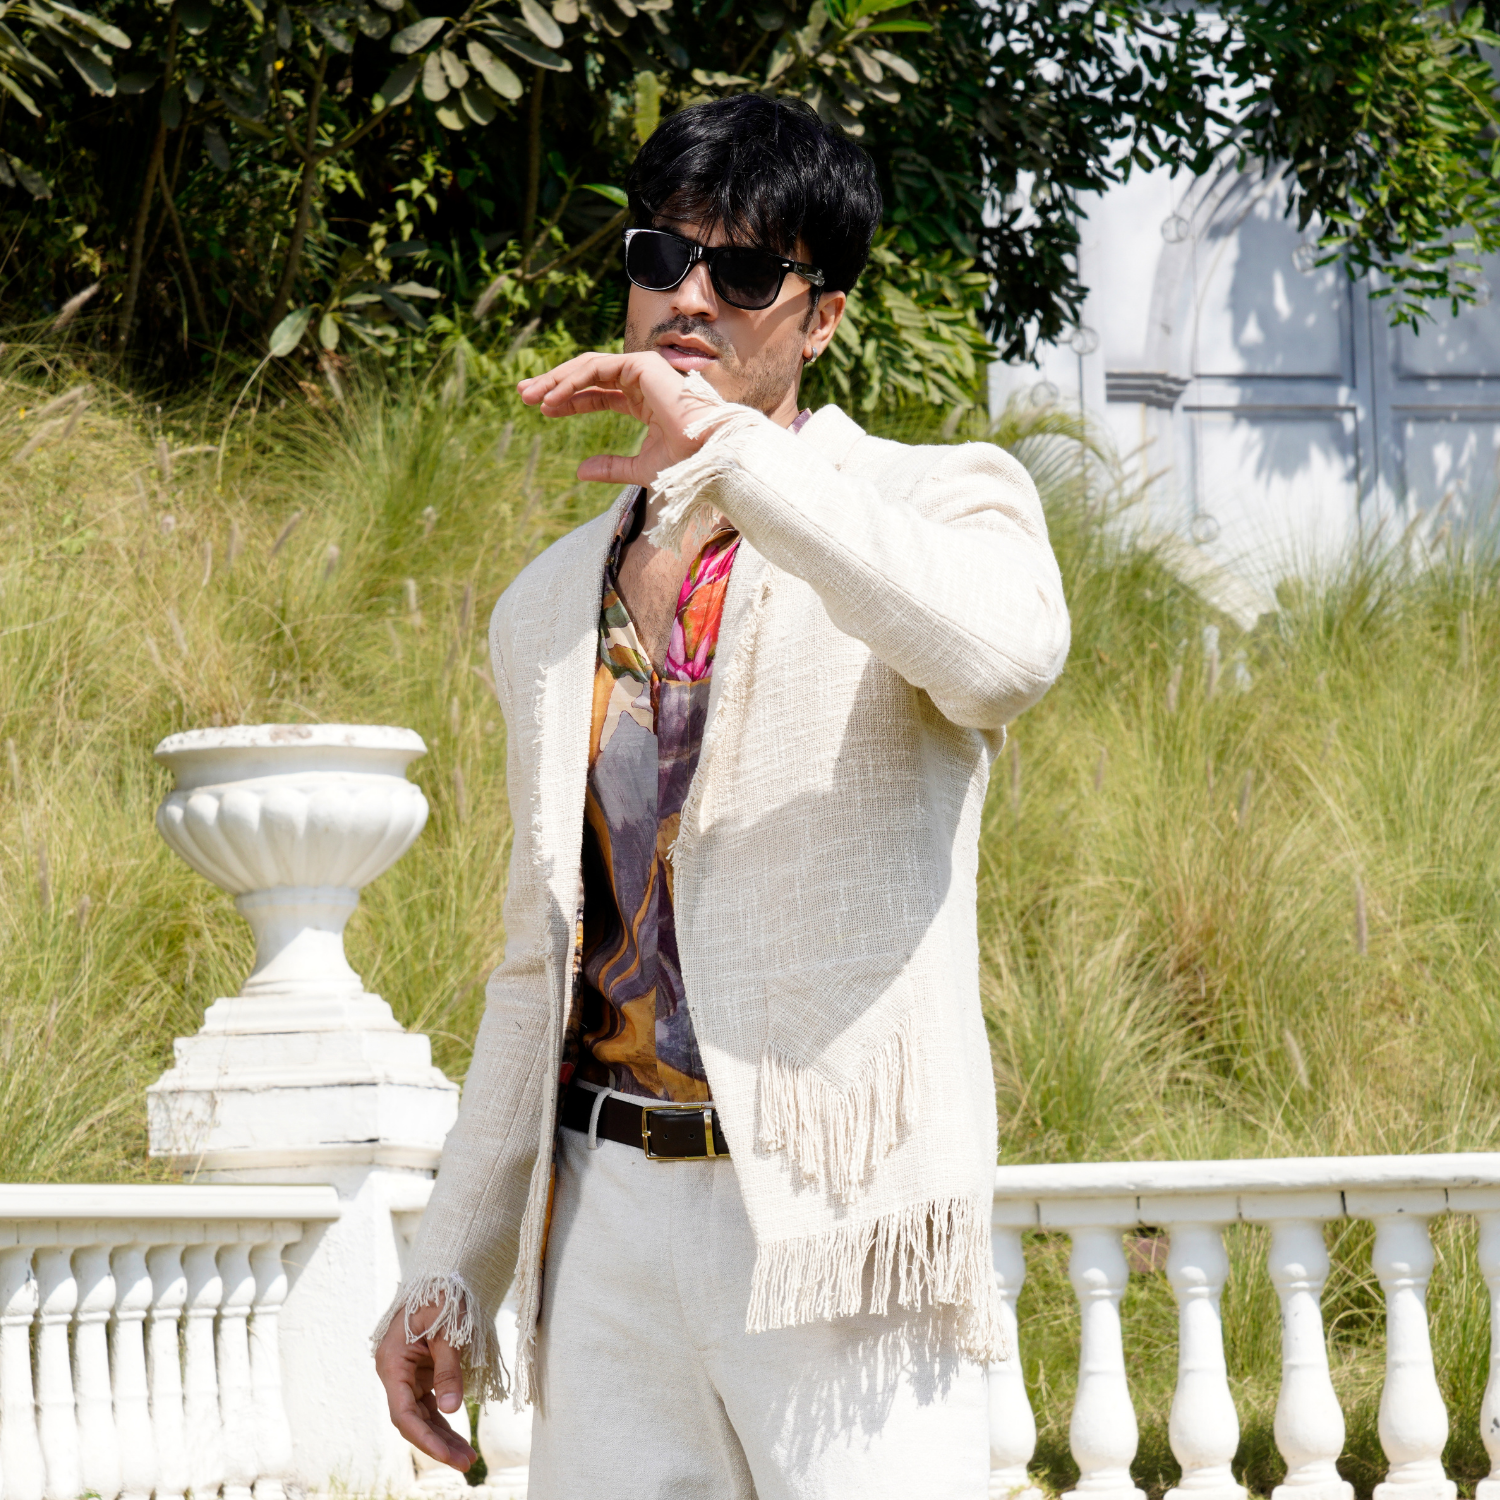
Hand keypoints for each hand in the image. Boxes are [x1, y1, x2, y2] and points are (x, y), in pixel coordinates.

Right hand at [374, 1299, 477, 1471]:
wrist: (443, 1275)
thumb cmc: (443, 1296)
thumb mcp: (448, 1330)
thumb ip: (449, 1369)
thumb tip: (453, 1409)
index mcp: (392, 1363)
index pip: (404, 1413)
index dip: (424, 1437)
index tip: (447, 1455)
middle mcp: (396, 1373)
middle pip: (413, 1420)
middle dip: (438, 1444)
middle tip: (466, 1463)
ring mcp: (408, 1375)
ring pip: (423, 1415)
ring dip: (443, 1436)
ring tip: (467, 1458)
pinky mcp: (421, 1373)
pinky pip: (431, 1404)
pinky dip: (445, 1420)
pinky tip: (460, 1438)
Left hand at [516, 350, 721, 489]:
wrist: (709, 458)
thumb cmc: (684, 465)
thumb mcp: (638, 470)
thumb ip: (611, 468)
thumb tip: (580, 471)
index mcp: (643, 401)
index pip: (598, 394)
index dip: (568, 400)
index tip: (541, 409)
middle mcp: (642, 381)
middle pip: (588, 376)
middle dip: (554, 383)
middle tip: (523, 394)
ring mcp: (642, 370)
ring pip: (588, 367)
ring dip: (556, 379)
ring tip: (530, 396)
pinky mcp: (641, 365)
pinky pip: (597, 368)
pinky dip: (571, 381)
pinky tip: (551, 398)